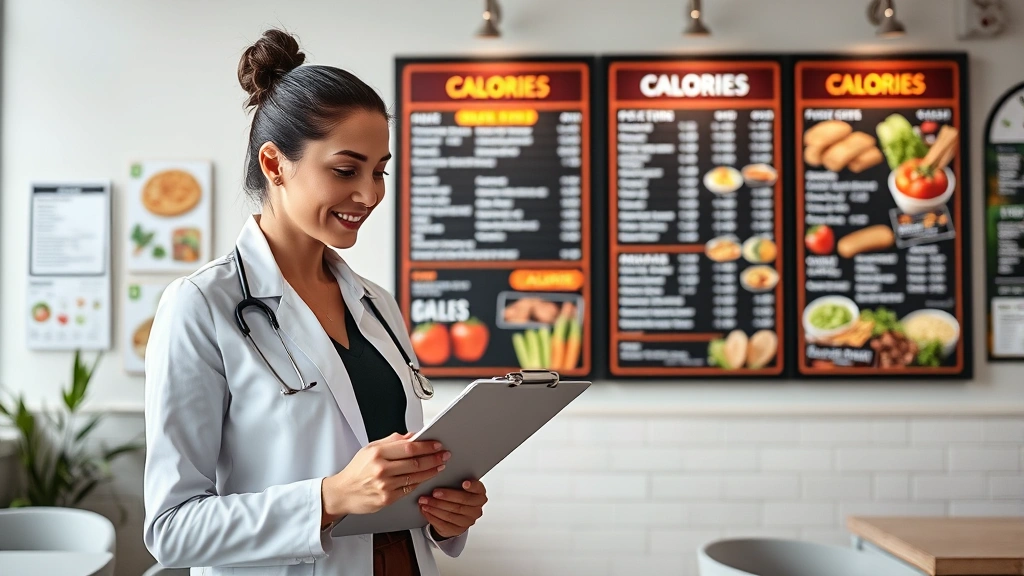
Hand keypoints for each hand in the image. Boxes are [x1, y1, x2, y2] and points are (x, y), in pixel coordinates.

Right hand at [321, 432, 449, 523]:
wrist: (342, 492)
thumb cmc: (356, 471)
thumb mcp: (370, 449)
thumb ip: (392, 441)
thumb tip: (411, 436)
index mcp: (377, 453)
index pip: (409, 447)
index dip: (426, 446)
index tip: (437, 444)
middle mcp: (381, 469)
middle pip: (416, 462)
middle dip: (434, 458)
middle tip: (444, 454)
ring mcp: (385, 485)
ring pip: (415, 477)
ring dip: (431, 471)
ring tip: (439, 465)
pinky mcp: (387, 499)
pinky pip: (409, 489)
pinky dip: (420, 482)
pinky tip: (426, 477)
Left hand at [418, 479, 486, 538]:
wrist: (454, 515)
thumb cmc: (455, 496)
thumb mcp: (458, 487)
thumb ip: (454, 481)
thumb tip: (441, 473)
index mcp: (479, 495)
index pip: (478, 489)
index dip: (472, 486)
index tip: (464, 483)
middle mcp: (476, 509)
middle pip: (462, 502)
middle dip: (446, 497)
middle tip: (434, 493)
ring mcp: (468, 521)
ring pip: (451, 513)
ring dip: (436, 507)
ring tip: (425, 501)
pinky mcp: (457, 530)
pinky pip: (444, 524)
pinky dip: (433, 516)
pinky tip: (426, 510)